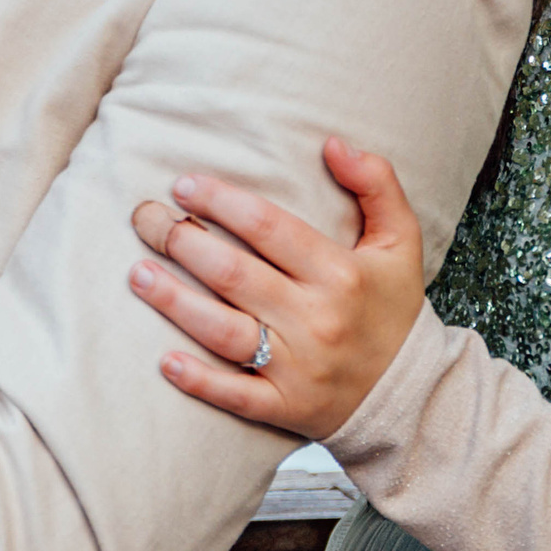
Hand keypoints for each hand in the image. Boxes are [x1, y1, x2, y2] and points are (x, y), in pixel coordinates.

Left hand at [127, 137, 427, 441]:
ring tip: (137, 273)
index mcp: (341, 273)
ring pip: (225, 331)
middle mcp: (318, 319)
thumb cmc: (394, 307)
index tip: (182, 184)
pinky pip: (236, 396)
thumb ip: (376, 183)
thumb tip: (332, 143)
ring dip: (175, 302)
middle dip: (182, 242)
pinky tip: (165, 360)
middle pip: (235, 274)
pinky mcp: (286, 407)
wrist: (413, 393)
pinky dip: (199, 380)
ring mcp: (299, 367)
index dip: (220, 201)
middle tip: (146, 219)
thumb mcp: (400, 240)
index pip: (268, 227)